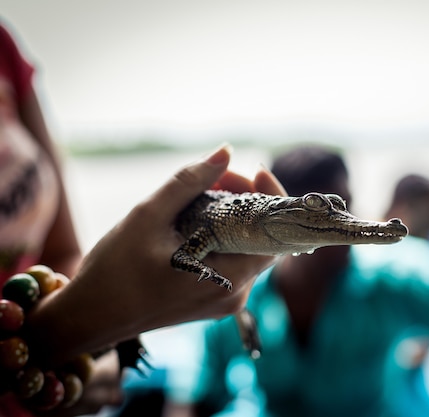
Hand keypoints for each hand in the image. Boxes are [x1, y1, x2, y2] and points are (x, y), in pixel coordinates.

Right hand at [27, 145, 285, 364]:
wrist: (91, 316)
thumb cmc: (115, 270)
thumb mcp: (148, 218)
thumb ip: (188, 183)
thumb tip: (225, 152)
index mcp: (228, 280)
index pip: (276, 236)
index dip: (271, 199)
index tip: (255, 170)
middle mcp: (235, 294)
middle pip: (262, 239)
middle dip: (247, 202)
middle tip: (219, 178)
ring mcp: (225, 299)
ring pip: (246, 248)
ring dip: (234, 217)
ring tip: (204, 193)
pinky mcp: (213, 298)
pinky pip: (232, 260)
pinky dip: (223, 234)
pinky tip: (198, 217)